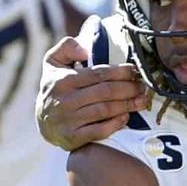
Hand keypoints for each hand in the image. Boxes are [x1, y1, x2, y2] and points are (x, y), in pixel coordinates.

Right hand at [36, 37, 150, 150]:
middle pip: (105, 92)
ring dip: (127, 105)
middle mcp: (64, 100)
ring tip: (141, 100)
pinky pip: (99, 131)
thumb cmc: (55, 87)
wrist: (44, 123)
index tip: (134, 70)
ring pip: (105, 110)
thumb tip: (85, 48)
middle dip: (128, 88)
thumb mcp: (54, 63)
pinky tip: (126, 117)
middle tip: (142, 86)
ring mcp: (68, 120)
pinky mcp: (72, 138)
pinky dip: (115, 124)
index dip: (120, 72)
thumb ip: (67, 47)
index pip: (97, 74)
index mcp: (62, 80)